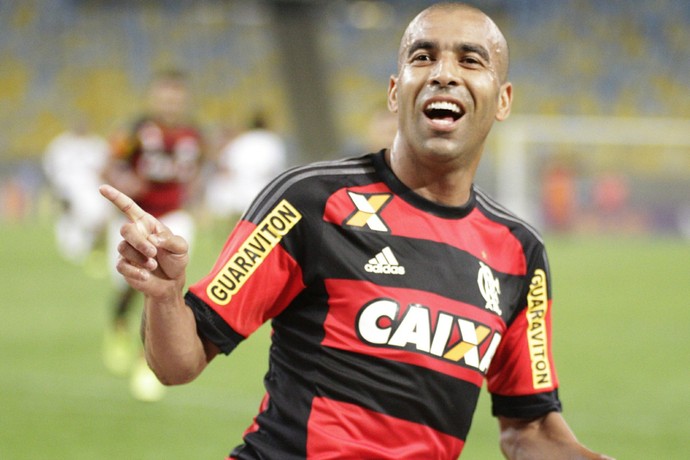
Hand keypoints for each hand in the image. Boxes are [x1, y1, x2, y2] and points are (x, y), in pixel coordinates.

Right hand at [99, 184, 188, 299]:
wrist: (171, 282)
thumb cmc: (176, 260)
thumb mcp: (181, 248)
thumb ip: (171, 241)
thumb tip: (153, 238)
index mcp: (147, 224)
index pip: (128, 207)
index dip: (115, 197)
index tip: (102, 188)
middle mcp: (135, 234)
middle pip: (126, 229)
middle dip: (139, 241)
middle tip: (154, 253)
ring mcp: (127, 250)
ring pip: (123, 248)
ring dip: (140, 257)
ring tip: (153, 265)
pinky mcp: (123, 265)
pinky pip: (121, 266)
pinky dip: (135, 271)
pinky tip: (146, 275)